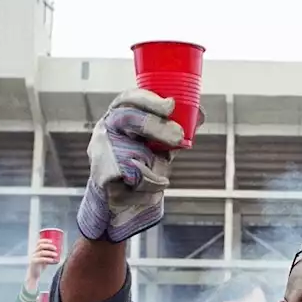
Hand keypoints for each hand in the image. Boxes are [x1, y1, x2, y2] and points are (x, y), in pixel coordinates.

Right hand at [26, 238, 58, 289]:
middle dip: (49, 246)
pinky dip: (47, 259)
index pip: (39, 242)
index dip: (45, 240)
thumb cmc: (40, 266)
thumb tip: (59, 251)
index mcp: (36, 250)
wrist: (34, 274)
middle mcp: (34, 252)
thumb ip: (49, 255)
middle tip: (55, 248)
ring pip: (41, 252)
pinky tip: (52, 260)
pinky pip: (41, 259)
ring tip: (56, 254)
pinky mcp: (34, 262)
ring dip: (50, 253)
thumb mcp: (45, 258)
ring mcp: (33, 257)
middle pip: (41, 246)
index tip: (52, 241)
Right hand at [77, 88, 188, 243]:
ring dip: (154, 170)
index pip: (129, 99)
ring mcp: (100, 154)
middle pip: (129, 119)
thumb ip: (173, 131)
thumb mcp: (158, 146)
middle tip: (179, 137)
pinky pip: (136, 182)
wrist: (116, 202)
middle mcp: (105, 130)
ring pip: (134, 155)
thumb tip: (200, 115)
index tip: (171, 104)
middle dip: (157, 127)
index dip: (149, 99)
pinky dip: (150, 191)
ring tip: (160, 179)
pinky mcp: (103, 179)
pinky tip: (149, 194)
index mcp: (119, 117)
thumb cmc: (139, 166)